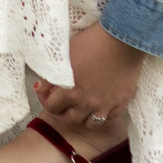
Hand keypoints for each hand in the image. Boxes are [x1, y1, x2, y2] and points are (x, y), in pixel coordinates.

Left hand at [33, 24, 147, 131]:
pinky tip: (102, 104)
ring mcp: (106, 105)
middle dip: (62, 112)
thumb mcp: (64, 56)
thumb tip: (40, 89)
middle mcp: (86, 103)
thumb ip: (50, 76)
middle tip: (63, 103)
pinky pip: (111, 117)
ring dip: (83, 117)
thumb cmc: (91, 42)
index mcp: (70, 91)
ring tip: (81, 107)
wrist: (122, 39)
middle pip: (69, 119)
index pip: (51, 107)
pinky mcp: (122, 102)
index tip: (47, 94)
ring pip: (90, 124)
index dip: (46, 100)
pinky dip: (105, 113)